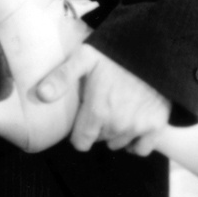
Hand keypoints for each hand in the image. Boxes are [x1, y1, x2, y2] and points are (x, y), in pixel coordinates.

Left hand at [32, 44, 171, 152]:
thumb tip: (41, 94)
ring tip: (118, 110)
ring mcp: (139, 126)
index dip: (79, 131)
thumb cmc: (116, 53)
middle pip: (100, 140)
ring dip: (116, 133)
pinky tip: (133, 126)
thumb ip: (62, 77)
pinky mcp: (157, 125)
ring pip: (119, 143)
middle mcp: (118, 124)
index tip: (84, 116)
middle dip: (98, 128)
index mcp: (98, 112)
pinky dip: (136, 142)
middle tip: (103, 106)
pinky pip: (141, 149)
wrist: (153, 47)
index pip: (81, 142)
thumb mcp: (85, 57)